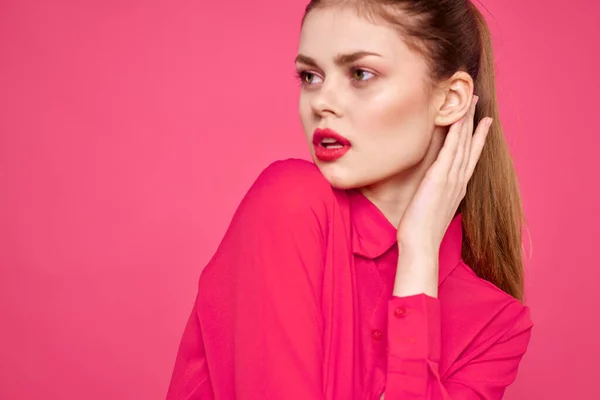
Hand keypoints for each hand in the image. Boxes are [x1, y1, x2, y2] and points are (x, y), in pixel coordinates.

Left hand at [396, 95, 490, 267]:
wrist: (421, 245)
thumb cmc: (422, 231)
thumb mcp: (432, 208)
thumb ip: (436, 194)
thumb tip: (432, 188)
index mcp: (458, 187)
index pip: (470, 157)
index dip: (477, 138)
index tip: (483, 122)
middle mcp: (458, 181)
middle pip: (470, 146)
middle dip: (475, 123)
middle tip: (478, 103)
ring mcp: (451, 179)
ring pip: (463, 144)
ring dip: (467, 121)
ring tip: (471, 102)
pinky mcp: (439, 178)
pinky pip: (450, 150)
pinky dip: (456, 134)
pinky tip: (458, 119)